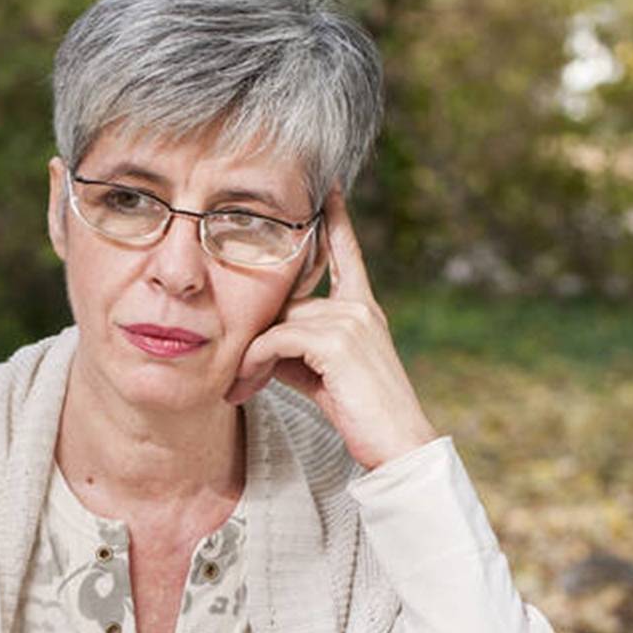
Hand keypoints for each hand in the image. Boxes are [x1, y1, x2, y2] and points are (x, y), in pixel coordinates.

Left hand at [224, 187, 437, 468]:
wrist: (398, 445)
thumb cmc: (360, 413)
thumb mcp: (321, 373)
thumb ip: (294, 346)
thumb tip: (258, 339)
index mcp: (363, 308)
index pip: (344, 253)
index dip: (334, 220)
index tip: (327, 187)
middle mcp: (358, 306)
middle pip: (287, 299)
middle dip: (257, 336)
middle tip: (235, 375)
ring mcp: (350, 320)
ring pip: (276, 322)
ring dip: (250, 357)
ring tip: (237, 389)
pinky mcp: (337, 341)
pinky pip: (276, 339)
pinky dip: (255, 362)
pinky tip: (246, 385)